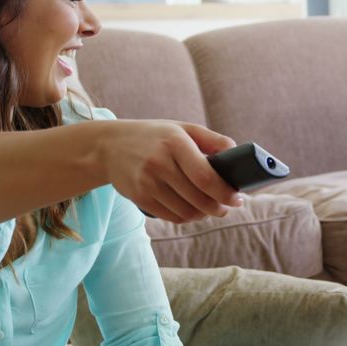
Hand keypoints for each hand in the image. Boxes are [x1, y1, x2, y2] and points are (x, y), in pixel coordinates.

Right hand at [99, 120, 242, 222]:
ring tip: (210, 208)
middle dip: (218, 207)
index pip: (205, 177)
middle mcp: (160, 163)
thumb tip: (236, 151)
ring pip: (186, 212)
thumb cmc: (154, 137)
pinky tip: (192, 210)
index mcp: (175, 143)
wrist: (109, 146)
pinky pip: (171, 217)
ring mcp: (147, 182)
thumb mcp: (182, 128)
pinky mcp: (139, 197)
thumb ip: (212, 139)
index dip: (225, 193)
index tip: (237, 199)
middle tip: (227, 207)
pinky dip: (186, 217)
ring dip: (203, 215)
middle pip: (199, 198)